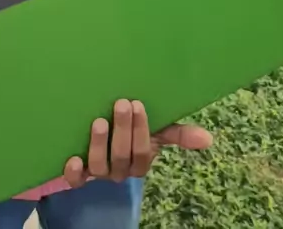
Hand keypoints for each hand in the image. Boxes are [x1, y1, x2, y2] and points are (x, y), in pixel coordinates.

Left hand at [64, 100, 212, 187]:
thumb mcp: (156, 130)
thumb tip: (209, 139)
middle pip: (123, 157)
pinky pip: (76, 180)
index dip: (142, 131)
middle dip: (123, 130)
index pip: (144, 152)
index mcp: (140, 161)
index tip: (138, 104)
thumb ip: (179, 134)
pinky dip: (74, 171)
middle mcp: (120, 170)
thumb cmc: (133, 131)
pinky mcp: (78, 173)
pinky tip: (73, 157)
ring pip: (100, 167)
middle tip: (122, 103)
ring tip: (99, 121)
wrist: (103, 138)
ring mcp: (99, 172)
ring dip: (100, 145)